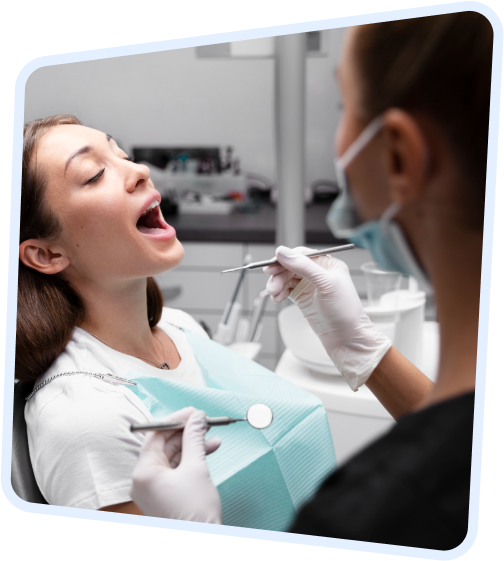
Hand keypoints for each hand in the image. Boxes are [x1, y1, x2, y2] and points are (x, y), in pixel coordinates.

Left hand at [131, 407, 221, 522]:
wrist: (202, 544)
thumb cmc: (195, 511)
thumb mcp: (196, 467)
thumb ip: (195, 437)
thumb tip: (197, 417)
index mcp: (143, 472)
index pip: (156, 434)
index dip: (176, 419)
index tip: (193, 412)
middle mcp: (144, 479)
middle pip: (164, 444)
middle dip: (186, 431)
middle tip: (204, 421)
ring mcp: (153, 487)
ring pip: (173, 455)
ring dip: (192, 443)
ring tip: (211, 433)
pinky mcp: (165, 493)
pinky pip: (176, 467)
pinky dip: (192, 457)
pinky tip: (209, 448)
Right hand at [264, 246, 390, 390]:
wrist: (345, 337)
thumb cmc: (344, 310)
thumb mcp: (325, 283)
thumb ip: (304, 266)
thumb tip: (282, 252)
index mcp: (328, 264)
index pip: (302, 254)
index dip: (286, 258)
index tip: (272, 266)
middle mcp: (318, 272)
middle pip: (291, 265)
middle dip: (279, 274)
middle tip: (272, 285)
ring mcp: (309, 285)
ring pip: (286, 277)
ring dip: (277, 284)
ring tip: (274, 294)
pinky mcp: (302, 297)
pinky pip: (286, 289)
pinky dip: (279, 292)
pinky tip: (278, 298)